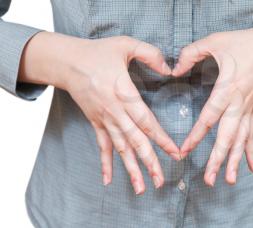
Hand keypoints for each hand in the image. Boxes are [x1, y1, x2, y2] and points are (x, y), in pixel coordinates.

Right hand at [19, 33, 179, 193]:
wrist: (68, 62)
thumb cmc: (97, 53)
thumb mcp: (125, 44)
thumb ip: (150, 54)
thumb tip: (170, 69)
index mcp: (124, 94)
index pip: (147, 121)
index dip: (161, 138)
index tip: (175, 153)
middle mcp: (115, 112)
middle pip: (135, 141)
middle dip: (149, 162)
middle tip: (160, 181)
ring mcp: (104, 119)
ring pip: (120, 148)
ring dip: (131, 169)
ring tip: (142, 188)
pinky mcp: (96, 122)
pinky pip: (102, 146)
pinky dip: (105, 163)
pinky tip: (108, 180)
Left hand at [172, 20, 252, 185]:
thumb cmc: (247, 42)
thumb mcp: (216, 41)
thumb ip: (191, 53)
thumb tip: (174, 69)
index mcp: (228, 88)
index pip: (209, 116)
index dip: (197, 135)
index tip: (185, 151)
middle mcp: (239, 103)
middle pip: (228, 136)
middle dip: (218, 159)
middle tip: (209, 179)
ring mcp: (249, 109)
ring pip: (241, 140)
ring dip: (234, 161)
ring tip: (228, 180)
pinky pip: (252, 134)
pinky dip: (252, 151)